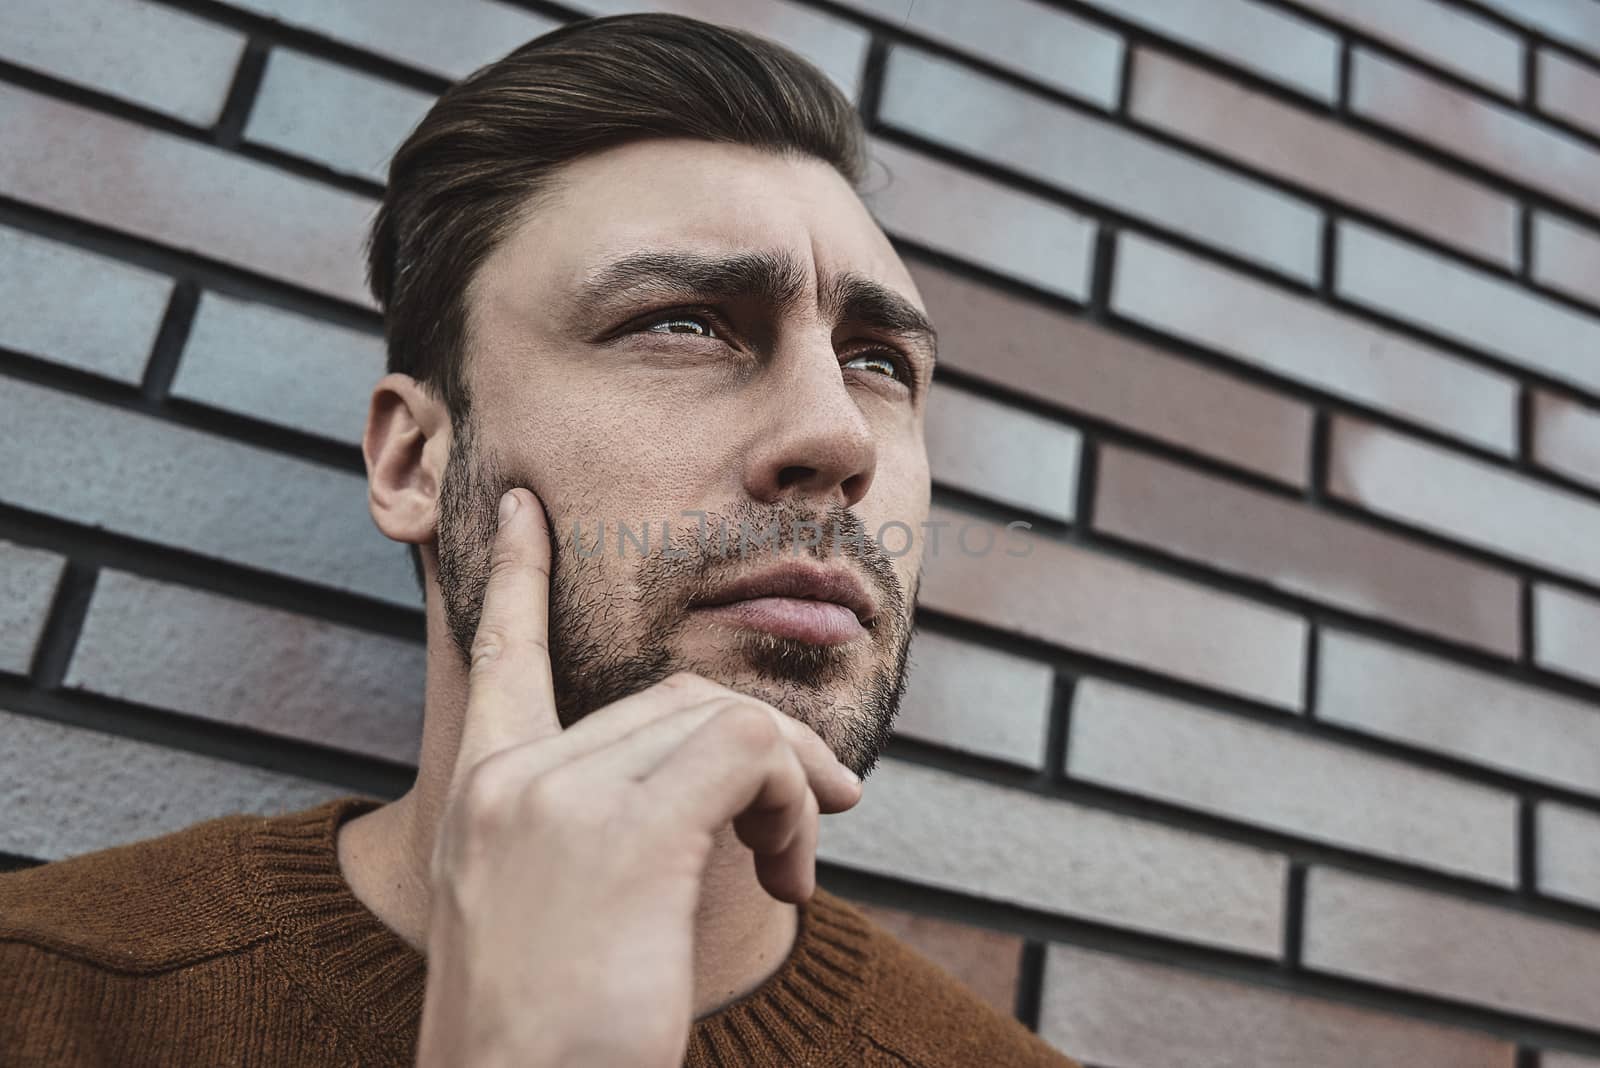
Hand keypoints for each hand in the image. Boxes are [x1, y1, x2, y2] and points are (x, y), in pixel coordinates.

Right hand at [414, 488, 863, 1067]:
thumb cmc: (548, 1039)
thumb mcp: (547, 914)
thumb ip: (598, 827)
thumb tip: (721, 781)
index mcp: (479, 797)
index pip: (497, 655)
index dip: (512, 576)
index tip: (523, 511)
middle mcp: (508, 782)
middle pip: (669, 696)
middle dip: (761, 744)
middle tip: (810, 818)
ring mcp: (559, 801)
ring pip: (720, 717)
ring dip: (788, 784)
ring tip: (792, 864)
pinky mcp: (627, 833)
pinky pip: (751, 754)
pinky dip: (794, 801)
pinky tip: (789, 877)